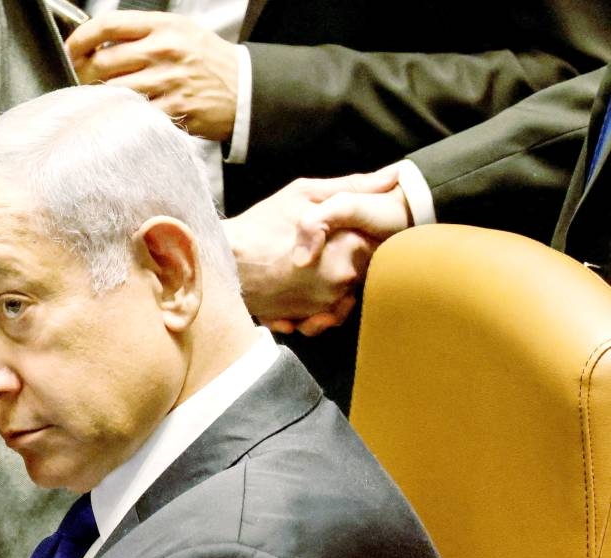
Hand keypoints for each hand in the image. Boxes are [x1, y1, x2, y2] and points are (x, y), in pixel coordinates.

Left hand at [67, 11, 238, 140]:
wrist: (244, 89)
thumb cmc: (207, 61)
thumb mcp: (179, 32)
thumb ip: (142, 33)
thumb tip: (99, 43)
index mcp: (162, 26)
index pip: (108, 25)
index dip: (81, 38)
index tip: (71, 49)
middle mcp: (163, 50)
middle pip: (103, 62)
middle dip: (84, 74)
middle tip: (82, 82)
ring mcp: (168, 81)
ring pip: (114, 91)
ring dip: (101, 98)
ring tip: (102, 101)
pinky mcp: (173, 109)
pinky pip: (134, 114)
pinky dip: (122, 116)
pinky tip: (123, 115)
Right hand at [225, 169, 397, 332]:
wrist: (221, 262)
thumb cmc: (261, 225)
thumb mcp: (305, 194)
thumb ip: (353, 187)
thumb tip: (394, 177)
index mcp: (348, 252)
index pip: (378, 244)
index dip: (363, 233)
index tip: (346, 228)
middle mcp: (341, 285)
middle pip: (360, 272)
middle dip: (347, 259)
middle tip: (323, 245)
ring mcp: (322, 308)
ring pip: (342, 297)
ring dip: (333, 284)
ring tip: (307, 265)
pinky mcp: (303, 322)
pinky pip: (322, 319)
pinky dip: (315, 309)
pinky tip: (300, 290)